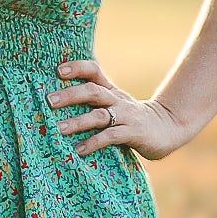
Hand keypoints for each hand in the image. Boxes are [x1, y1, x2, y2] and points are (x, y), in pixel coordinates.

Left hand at [47, 58, 191, 161]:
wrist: (167, 128)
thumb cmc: (131, 118)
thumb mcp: (113, 103)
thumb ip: (93, 100)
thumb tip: (57, 100)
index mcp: (110, 90)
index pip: (94, 71)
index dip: (78, 67)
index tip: (59, 70)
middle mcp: (116, 100)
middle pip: (93, 91)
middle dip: (70, 94)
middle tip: (49, 100)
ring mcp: (126, 116)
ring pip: (99, 115)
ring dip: (78, 121)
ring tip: (59, 129)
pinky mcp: (133, 133)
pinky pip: (111, 136)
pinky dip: (94, 142)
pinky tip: (79, 150)